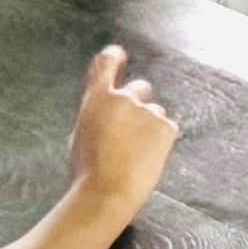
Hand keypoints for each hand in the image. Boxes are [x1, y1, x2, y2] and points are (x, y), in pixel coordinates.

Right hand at [66, 46, 177, 211]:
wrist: (107, 193)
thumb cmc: (87, 172)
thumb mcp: (80, 135)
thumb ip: (96, 115)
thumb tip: (106, 112)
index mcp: (97, 99)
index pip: (106, 63)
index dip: (114, 57)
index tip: (119, 55)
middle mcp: (124, 98)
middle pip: (140, 88)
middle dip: (138, 103)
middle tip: (132, 129)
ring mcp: (148, 111)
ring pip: (154, 113)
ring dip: (149, 127)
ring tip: (136, 155)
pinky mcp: (166, 127)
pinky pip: (167, 130)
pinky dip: (161, 141)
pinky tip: (148, 159)